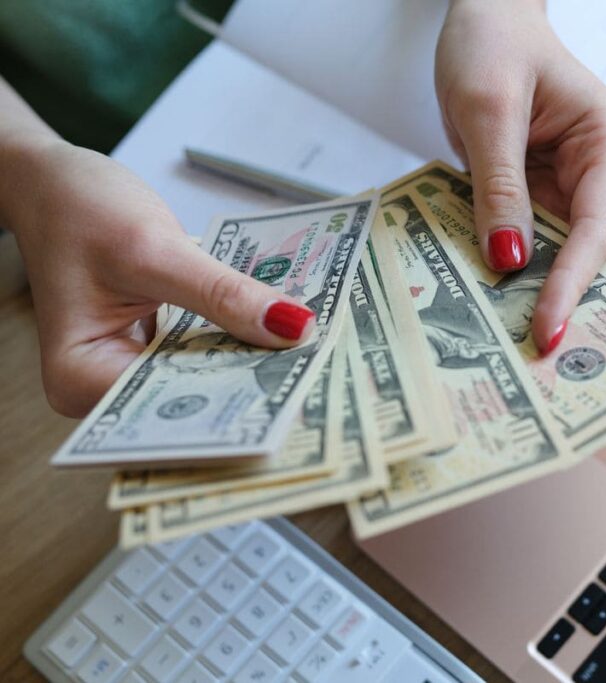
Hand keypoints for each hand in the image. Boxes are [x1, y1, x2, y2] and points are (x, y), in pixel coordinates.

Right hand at [2, 137, 314, 416]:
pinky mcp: (157, 350)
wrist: (54, 181)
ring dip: (256, 365)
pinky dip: (242, 342)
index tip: (301, 396)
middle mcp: (103, 389)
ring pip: (207, 380)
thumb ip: (222, 293)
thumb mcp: (153, 248)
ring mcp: (132, 371)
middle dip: (256, 388)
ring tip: (318, 359)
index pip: (172, 412)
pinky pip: (208, 354)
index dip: (238, 406)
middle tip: (325, 378)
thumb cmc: (77, 208)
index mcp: (81, 379)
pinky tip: (287, 335)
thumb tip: (294, 328)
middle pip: (194, 403)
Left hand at [436, 0, 605, 353]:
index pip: (596, 226)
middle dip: (555, 297)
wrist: (483, 14)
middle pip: (584, 249)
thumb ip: (499, 186)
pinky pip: (524, 237)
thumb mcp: (487, 110)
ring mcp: (567, 185)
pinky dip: (505, 266)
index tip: (546, 327)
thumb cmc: (492, 42)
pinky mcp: (535, 192)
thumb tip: (508, 261)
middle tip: (526, 354)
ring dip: (528, 290)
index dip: (572, 281)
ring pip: (554, 252)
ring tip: (500, 340)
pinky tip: (483, 298)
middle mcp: (598, 171)